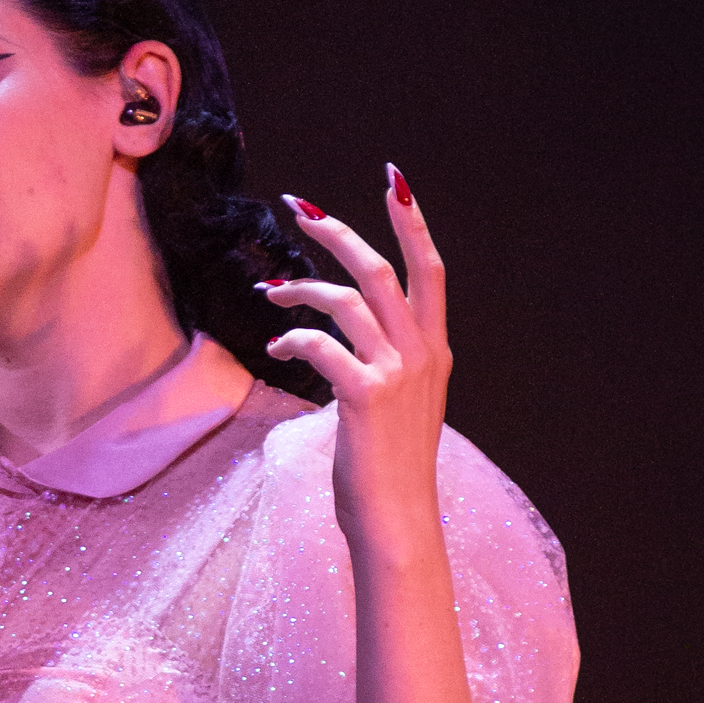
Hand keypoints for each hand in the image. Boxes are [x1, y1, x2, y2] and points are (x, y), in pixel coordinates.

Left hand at [260, 172, 451, 553]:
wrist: (397, 521)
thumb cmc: (390, 469)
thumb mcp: (402, 407)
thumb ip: (389, 365)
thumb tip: (346, 338)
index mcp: (434, 352)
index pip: (429, 271)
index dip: (412, 223)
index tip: (393, 181)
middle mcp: (422, 355)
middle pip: (380, 270)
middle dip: (338, 231)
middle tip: (298, 209)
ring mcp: (396, 374)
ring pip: (345, 300)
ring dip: (299, 288)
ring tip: (269, 293)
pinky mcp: (365, 396)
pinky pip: (321, 345)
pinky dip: (293, 337)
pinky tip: (276, 346)